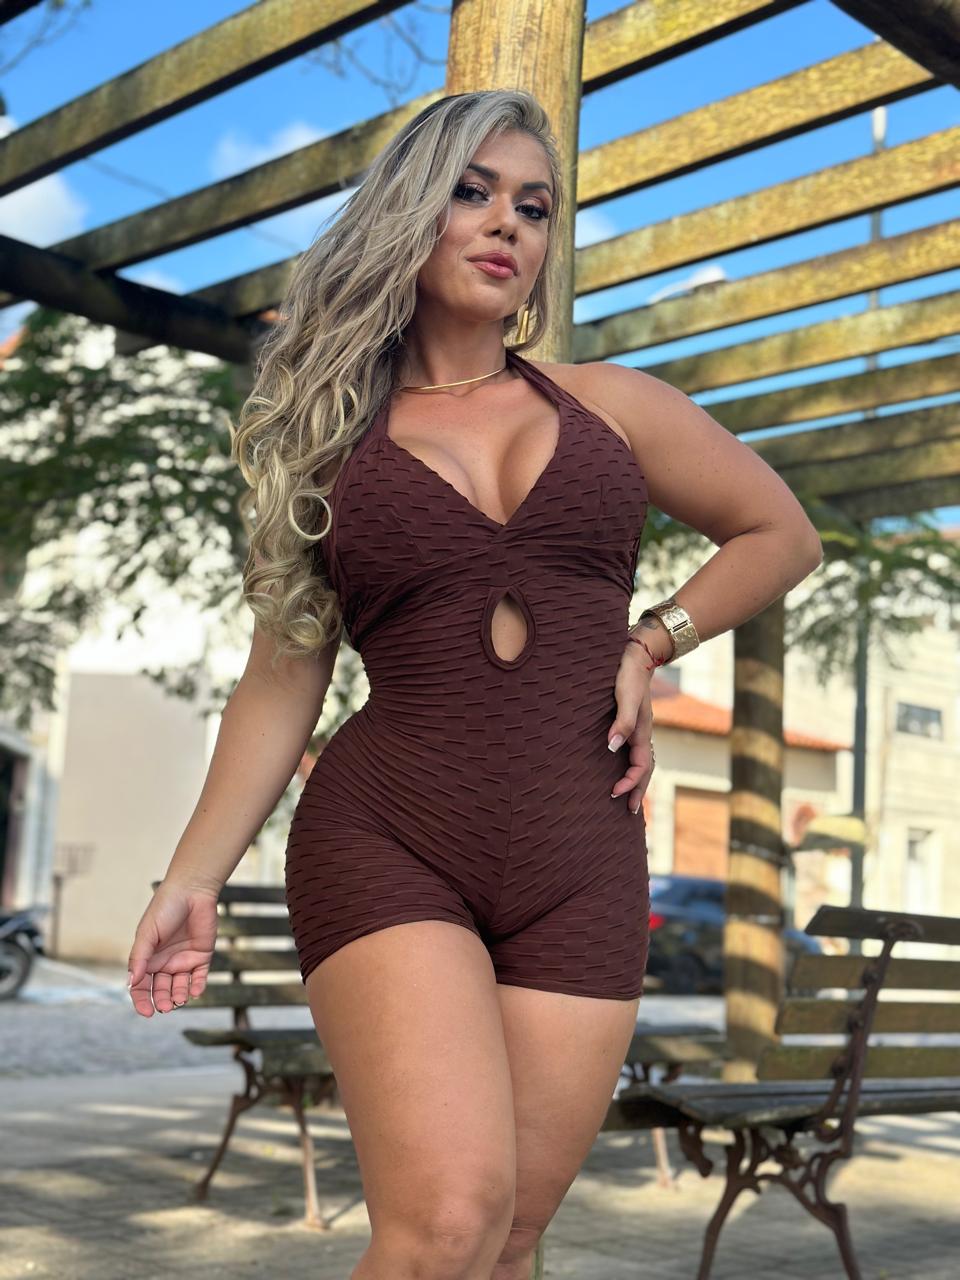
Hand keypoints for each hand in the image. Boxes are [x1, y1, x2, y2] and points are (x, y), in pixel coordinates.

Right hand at [127, 880, 219, 1016]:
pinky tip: (196, 991)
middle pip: (161, 990)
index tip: (146, 1012)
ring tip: (179, 999)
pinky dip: (197, 986)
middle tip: (165, 1007)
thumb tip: (131, 982)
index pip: (141, 986)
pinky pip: (200, 976)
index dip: (141, 1001)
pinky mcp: (202, 955)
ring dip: (179, 996)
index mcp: (148, 958)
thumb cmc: (165, 908)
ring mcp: (184, 960)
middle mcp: (165, 962)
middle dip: (162, 1001)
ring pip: (180, 987)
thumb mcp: (147, 933)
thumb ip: (140, 957)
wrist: (192, 890)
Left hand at [608, 640, 655, 814]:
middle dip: (638, 790)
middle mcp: (643, 733)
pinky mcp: (633, 722)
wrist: (637, 654)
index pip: (641, 766)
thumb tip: (612, 748)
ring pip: (643, 761)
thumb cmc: (628, 674)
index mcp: (643, 731)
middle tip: (630, 811)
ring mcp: (640, 728)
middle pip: (646, 769)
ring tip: (630, 797)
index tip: (614, 793)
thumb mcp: (625, 697)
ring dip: (637, 781)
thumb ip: (622, 722)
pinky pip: (636, 751)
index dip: (629, 782)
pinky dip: (633, 765)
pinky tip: (624, 767)